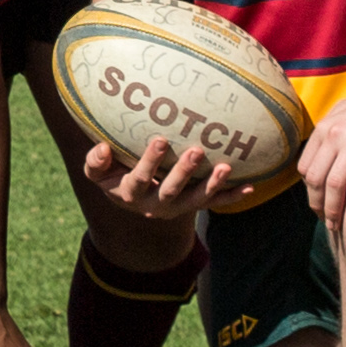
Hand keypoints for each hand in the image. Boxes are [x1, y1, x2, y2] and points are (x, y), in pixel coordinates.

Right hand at [72, 134, 230, 223]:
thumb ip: (95, 162)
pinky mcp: (194, 206)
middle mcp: (156, 205)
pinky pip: (215, 203)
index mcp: (130, 194)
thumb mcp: (98, 172)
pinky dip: (232, 196)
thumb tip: (102, 148)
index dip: (149, 162)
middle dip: (184, 172)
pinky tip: (250, 187)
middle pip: (171, 191)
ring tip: (226, 167)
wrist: (132, 197)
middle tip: (197, 151)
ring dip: (212, 185)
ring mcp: (178, 207)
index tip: (160, 140)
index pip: (139, 179)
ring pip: (196, 200)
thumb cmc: (113, 174)